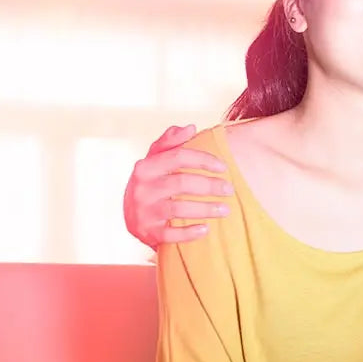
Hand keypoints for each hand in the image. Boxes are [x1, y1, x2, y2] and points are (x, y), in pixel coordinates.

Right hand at [124, 125, 231, 248]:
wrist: (133, 218)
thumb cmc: (152, 183)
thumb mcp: (156, 160)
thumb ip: (171, 142)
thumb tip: (191, 127)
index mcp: (146, 167)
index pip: (178, 157)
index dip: (204, 160)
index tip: (224, 167)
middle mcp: (142, 188)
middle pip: (182, 183)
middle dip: (210, 186)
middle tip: (229, 190)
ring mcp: (144, 211)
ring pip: (179, 209)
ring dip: (206, 209)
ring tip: (226, 210)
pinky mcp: (148, 232)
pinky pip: (171, 234)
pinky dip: (190, 233)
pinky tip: (206, 230)